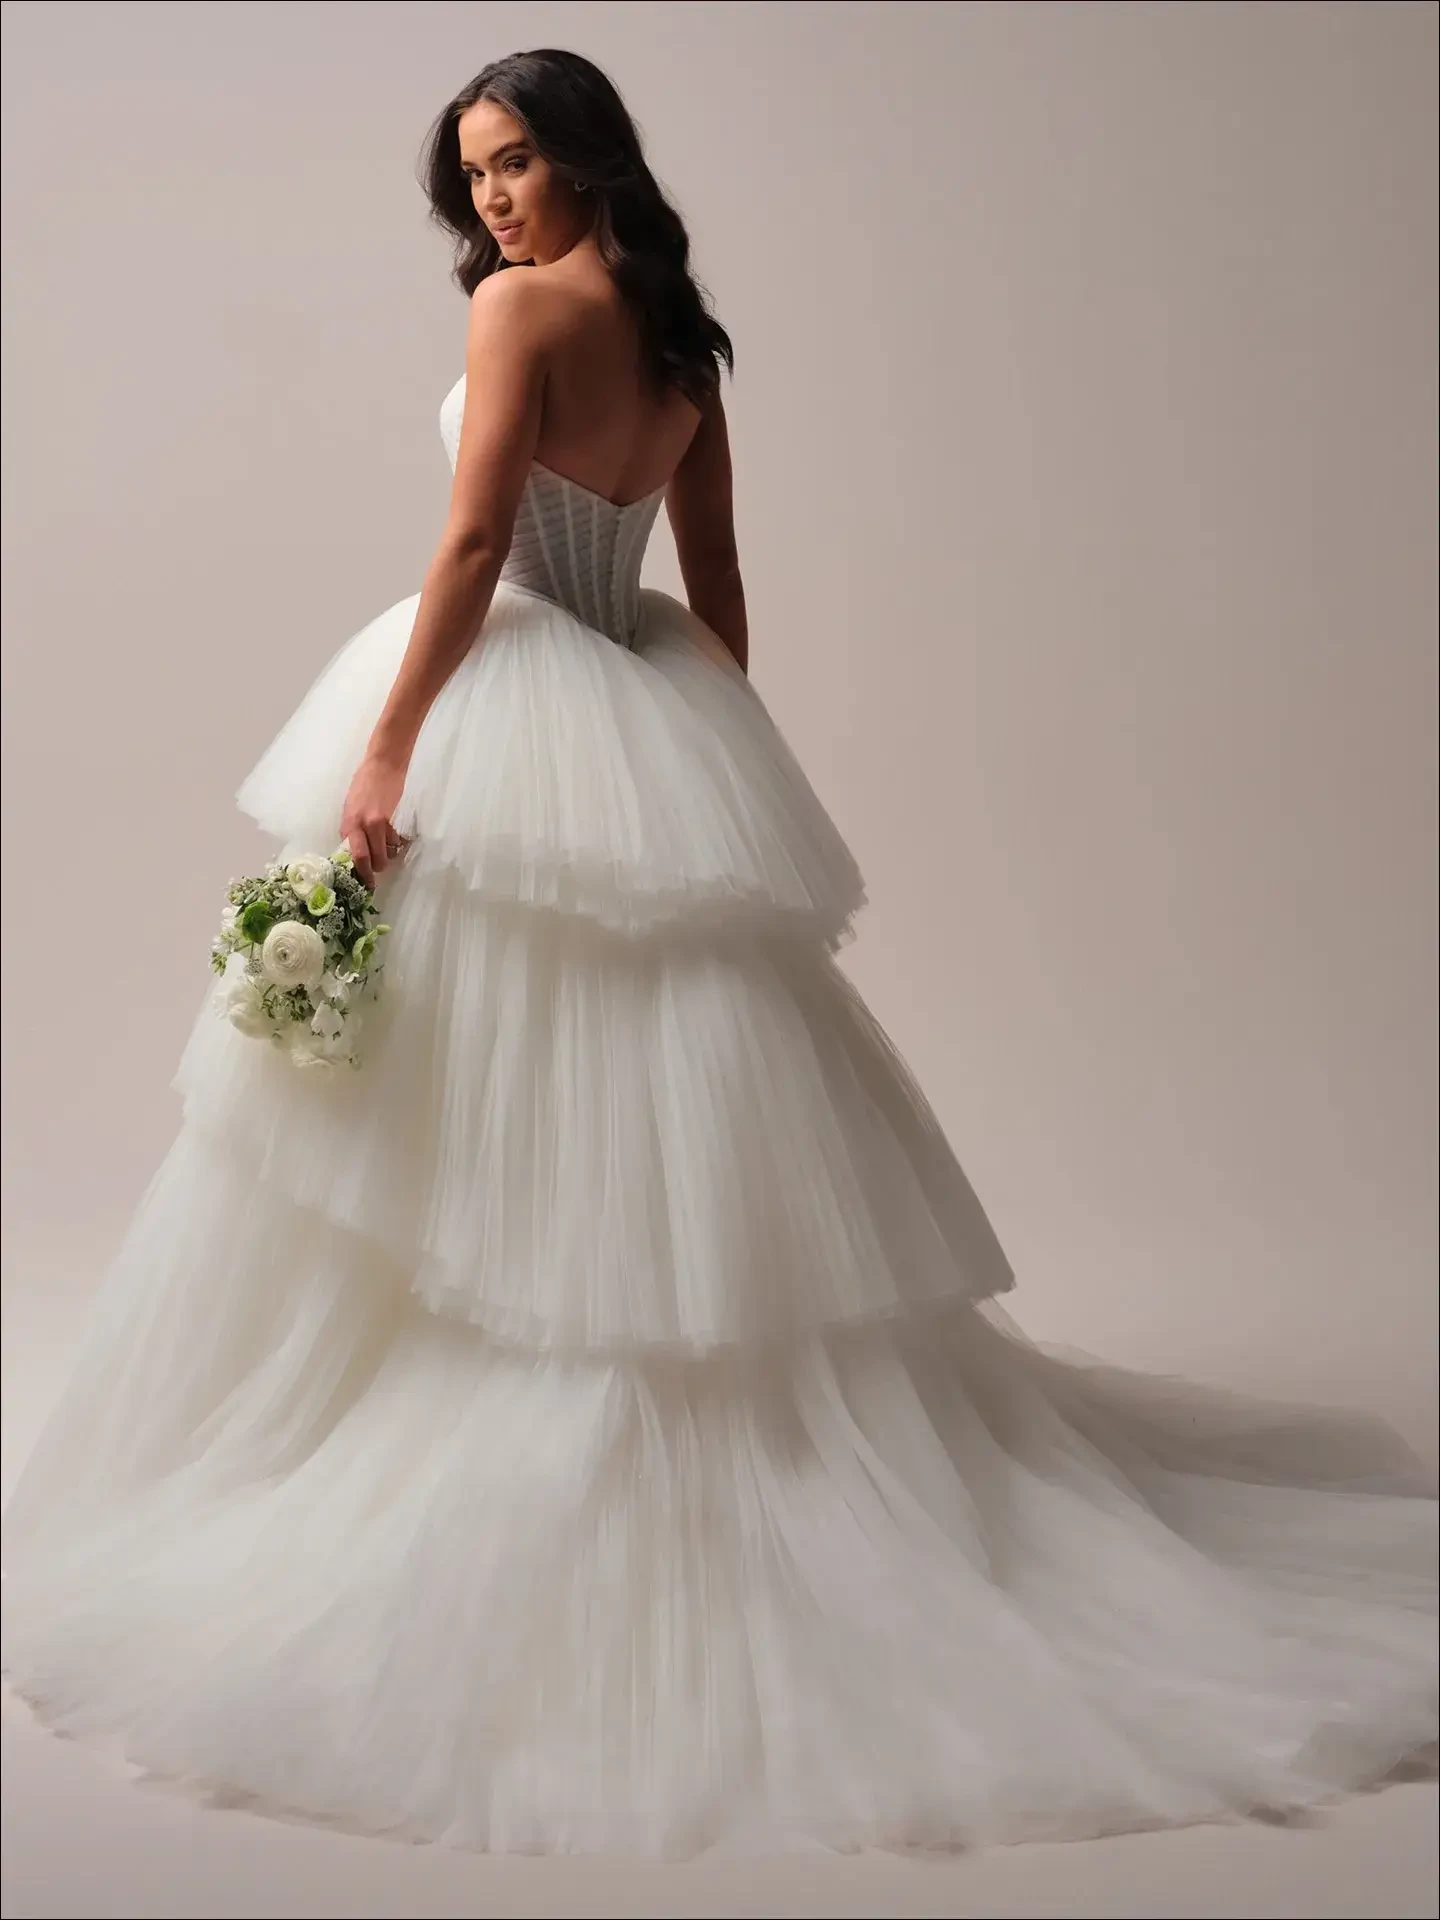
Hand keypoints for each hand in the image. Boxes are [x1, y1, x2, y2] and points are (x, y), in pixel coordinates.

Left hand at [339, 753, 411, 888]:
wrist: (384, 764)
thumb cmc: (364, 784)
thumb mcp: (350, 808)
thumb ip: (353, 829)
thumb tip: (355, 850)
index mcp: (350, 823)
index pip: (357, 858)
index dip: (364, 873)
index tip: (367, 883)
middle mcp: (366, 826)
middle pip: (376, 860)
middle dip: (379, 866)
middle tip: (381, 863)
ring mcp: (384, 823)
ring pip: (391, 852)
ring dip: (391, 852)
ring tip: (389, 841)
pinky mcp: (399, 819)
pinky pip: (400, 840)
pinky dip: (399, 840)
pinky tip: (397, 830)